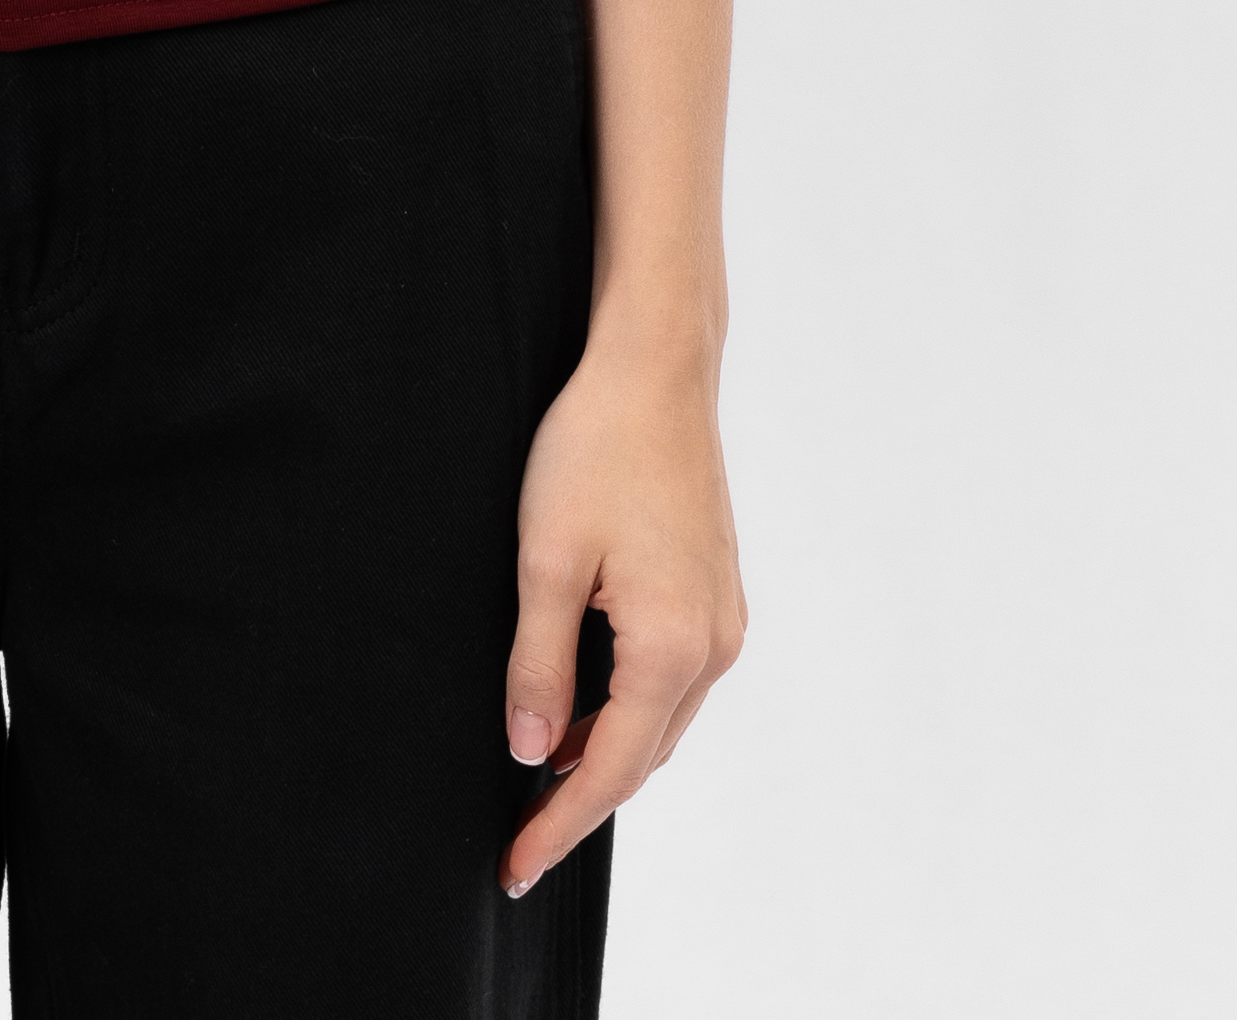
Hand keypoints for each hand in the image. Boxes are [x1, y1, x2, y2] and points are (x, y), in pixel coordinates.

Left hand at [498, 330, 745, 898]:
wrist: (657, 367)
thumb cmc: (596, 448)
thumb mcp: (546, 560)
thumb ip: (539, 666)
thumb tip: (532, 753)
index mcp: (673, 648)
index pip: (610, 770)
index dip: (557, 825)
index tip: (513, 868)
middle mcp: (713, 645)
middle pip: (643, 756)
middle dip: (579, 801)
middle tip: (518, 840)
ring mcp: (723, 619)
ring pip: (661, 720)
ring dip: (606, 754)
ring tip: (540, 779)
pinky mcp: (717, 592)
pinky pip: (673, 679)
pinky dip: (630, 708)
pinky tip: (585, 706)